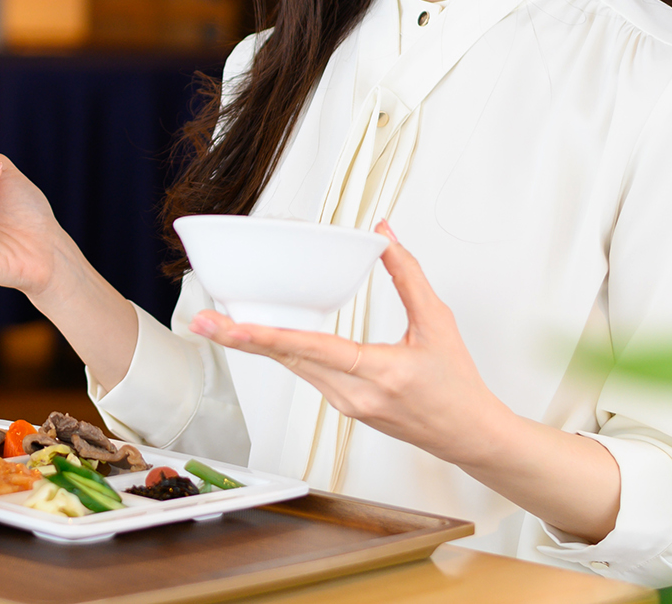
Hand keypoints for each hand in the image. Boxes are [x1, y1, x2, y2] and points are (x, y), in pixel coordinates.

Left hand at [188, 220, 619, 540]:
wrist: (470, 436)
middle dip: (242, 339)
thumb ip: (408, 275)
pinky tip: (263, 337)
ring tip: (220, 325)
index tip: (230, 327)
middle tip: (201, 322)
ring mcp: (346, 405)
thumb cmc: (458, 386)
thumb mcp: (438, 323)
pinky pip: (306, 374)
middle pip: (288, 360)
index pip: (312, 349)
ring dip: (258, 345)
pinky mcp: (344, 407)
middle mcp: (353, 394)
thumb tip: (384, 235)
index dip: (266, 337)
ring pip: (294, 368)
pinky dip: (284, 353)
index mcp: (378, 373)